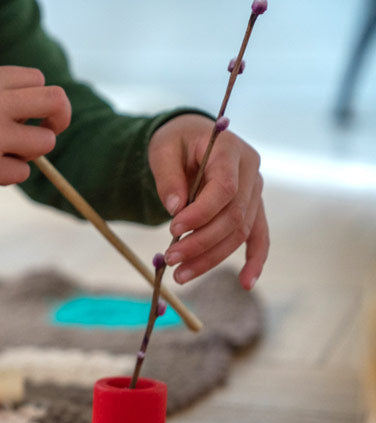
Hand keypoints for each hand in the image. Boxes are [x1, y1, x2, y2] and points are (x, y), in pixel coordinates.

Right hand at [0, 66, 70, 201]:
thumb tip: (17, 109)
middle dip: (57, 119)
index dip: (38, 99)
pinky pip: (21, 173)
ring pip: (44, 143)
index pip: (37, 80)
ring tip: (6, 157)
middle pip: (55, 103)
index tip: (29, 113)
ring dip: (30, 153)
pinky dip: (9, 175)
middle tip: (45, 131)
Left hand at [148, 114, 267, 288]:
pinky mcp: (252, 209)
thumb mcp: (163, 151)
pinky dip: (255, 260)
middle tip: (170, 259)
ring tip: (180, 275)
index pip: (224, 188)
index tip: (173, 227)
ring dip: (211, 257)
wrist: (192, 139)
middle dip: (200, 242)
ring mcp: (255, 192)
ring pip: (240, 232)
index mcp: (230, 150)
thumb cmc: (176, 143)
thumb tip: (175, 208)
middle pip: (233, 216)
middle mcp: (251, 172)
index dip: (200, 213)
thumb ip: (168, 177)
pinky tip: (245, 283)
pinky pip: (259, 237)